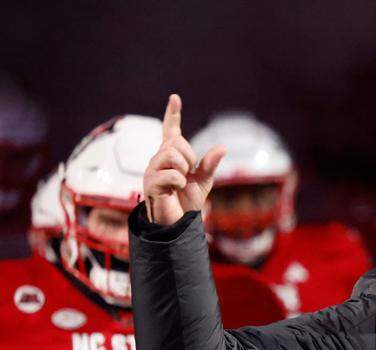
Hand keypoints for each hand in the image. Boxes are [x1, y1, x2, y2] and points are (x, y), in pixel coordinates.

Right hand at [143, 94, 226, 224]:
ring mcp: (152, 170)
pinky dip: (180, 182)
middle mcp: (158, 159)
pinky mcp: (150, 183)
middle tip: (188, 173)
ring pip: (171, 154)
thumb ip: (210, 164)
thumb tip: (223, 147)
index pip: (171, 131)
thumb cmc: (187, 202)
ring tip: (181, 182)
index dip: (173, 115)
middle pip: (176, 142)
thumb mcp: (203, 181)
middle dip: (189, 157)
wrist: (178, 222)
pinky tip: (176, 190)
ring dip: (184, 169)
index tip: (175, 98)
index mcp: (171, 156)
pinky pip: (171, 174)